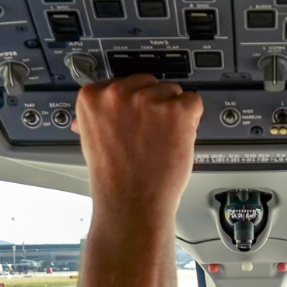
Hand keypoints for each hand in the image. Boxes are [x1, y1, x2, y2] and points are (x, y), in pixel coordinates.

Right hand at [71, 75, 201, 222]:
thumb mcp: (94, 137)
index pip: (122, 82)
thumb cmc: (114, 179)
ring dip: (172, 113)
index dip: (132, 104)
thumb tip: (106, 101)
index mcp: (92, 96)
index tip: (133, 119)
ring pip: (172, 92)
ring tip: (160, 141)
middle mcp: (118, 93)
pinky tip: (176, 139)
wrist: (131, 204)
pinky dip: (191, 121)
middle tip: (149, 135)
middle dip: (153, 106)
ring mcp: (148, 100)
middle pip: (148, 83)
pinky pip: (193, 101)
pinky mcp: (176, 110)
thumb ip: (103, 114)